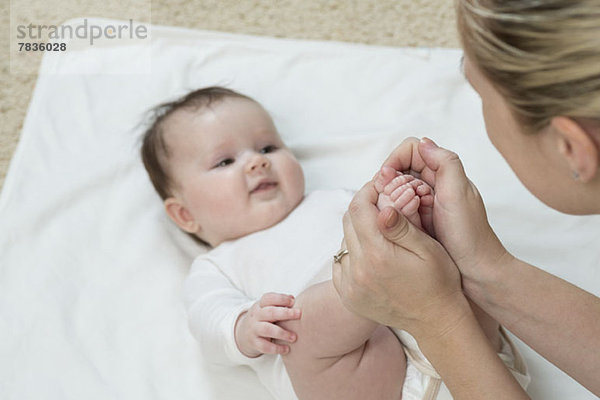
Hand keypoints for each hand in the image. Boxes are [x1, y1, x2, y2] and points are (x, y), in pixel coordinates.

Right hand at [234, 292, 300, 357]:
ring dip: (282, 333)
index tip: (293, 302)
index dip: (281, 298)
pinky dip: (276, 348)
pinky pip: (264, 346)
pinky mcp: (254, 343)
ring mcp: (254, 329)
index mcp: (260, 305)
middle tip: (299, 314)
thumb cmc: (263, 318)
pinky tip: (287, 349)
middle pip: (269, 312)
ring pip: (267, 329)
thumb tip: (293, 299)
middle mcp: (256, 316)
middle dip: (285, 313)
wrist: (244, 334)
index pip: (268, 298)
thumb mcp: (267, 308)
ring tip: (294, 337)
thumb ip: (279, 304)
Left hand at [333, 180, 471, 339]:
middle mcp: (358, 270)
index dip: (368, 191)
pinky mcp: (347, 295)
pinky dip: (352, 252)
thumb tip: (382, 207)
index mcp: (378, 254)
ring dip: (358, 230)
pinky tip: (372, 253)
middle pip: (348, 221)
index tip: (380, 187)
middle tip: (381, 204)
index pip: (359, 208)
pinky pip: (340, 262)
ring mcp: (349, 285)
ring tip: (380, 231)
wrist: (435, 320)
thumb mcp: (428, 250)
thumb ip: (402, 227)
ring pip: (343, 240)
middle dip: (363, 207)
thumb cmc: (438, 282)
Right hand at [376, 137, 509, 282]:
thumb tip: (424, 142)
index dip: (395, 159)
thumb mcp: (459, 193)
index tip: (386, 177)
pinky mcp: (418, 221)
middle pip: (399, 169)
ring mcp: (424, 203)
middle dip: (390, 181)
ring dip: (390, 199)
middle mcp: (434, 185)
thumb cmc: (470, 235)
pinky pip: (396, 209)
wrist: (477, 272)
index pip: (411, 150)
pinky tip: (395, 225)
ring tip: (395, 215)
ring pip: (395, 190)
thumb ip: (445, 163)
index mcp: (444, 173)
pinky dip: (392, 214)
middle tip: (390, 200)